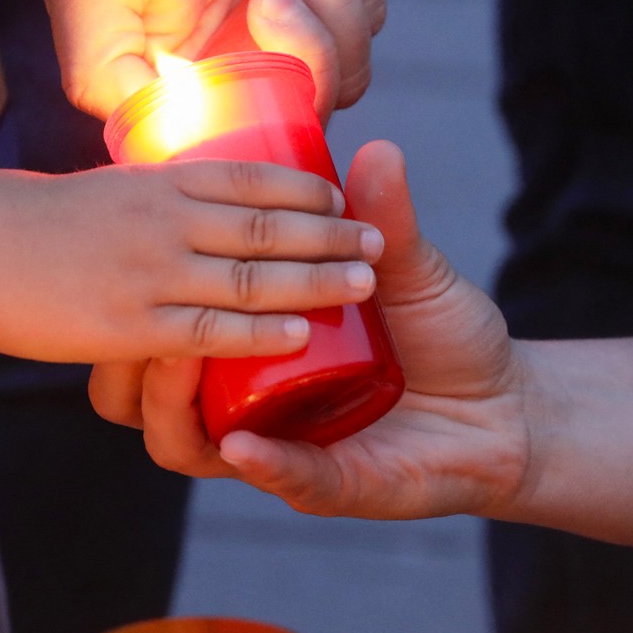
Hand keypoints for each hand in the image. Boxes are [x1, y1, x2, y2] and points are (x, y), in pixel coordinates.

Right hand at [0, 157, 385, 363]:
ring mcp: (149, 272)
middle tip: (376, 240)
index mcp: (156, 179)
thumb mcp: (101, 192)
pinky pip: (210, 329)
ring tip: (364, 279)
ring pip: (253, 275)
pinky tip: (303, 333)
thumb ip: (151, 201)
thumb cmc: (26, 223)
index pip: (250, 175)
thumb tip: (191, 201)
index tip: (344, 196)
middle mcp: (162, 218)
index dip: (305, 186)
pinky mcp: (129, 325)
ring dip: (316, 278)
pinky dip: (262, 331)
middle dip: (331, 232)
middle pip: (268, 223)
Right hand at [46, 0, 382, 119]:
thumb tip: (156, 150)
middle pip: (302, 123)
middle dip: (301, 58)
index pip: (224, 158)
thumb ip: (105, 74)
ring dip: (326, 6)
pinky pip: (370, 17)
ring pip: (348, 75)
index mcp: (169, 86)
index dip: (253, 141)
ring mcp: (284, 34)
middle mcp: (229, 72)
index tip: (255, 90)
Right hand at [89, 140, 529, 515]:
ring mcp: (279, 448)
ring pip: (185, 445)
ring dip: (173, 404)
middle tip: (138, 305)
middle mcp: (245, 403)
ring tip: (178, 357)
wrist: (507, 408)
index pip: (153, 334)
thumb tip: (375, 146)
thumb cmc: (440, 333)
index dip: (128, 301)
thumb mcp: (403, 268)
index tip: (129, 246)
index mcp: (241, 348)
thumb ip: (386, 218)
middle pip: (144, 398)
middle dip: (125, 361)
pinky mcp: (326, 487)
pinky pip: (277, 479)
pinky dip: (259, 462)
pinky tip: (241, 444)